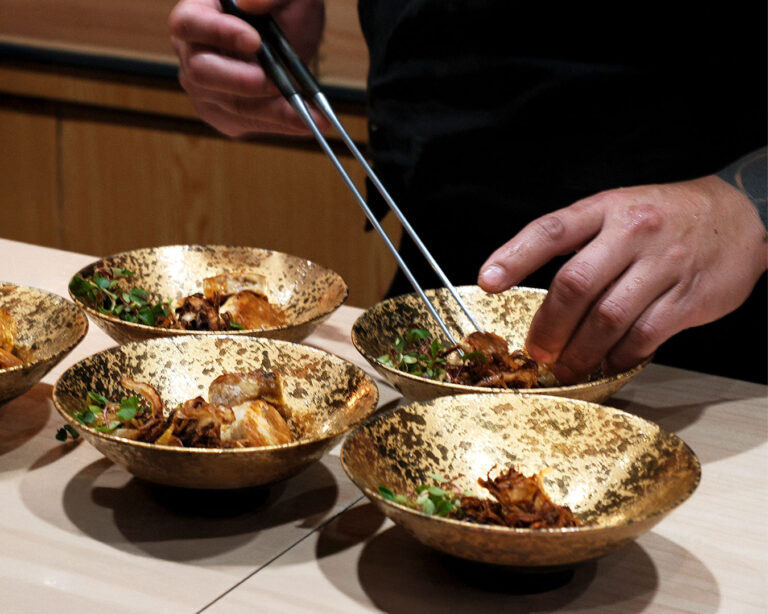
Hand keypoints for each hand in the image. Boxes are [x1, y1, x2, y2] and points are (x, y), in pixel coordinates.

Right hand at [169, 0, 326, 136]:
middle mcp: (192, 54)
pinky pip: (251, 124)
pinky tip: (308, 121)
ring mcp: (205, 89)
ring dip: (274, 110)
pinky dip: (282, 123)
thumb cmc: (282, 9)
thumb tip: (249, 4)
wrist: (293, 37)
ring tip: (311, 112)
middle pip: (201, 73)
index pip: (189, 24)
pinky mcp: (225, 115)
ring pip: (232, 106)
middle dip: (242, 80)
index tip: (255, 41)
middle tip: (275, 82)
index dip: (219, 33)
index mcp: (197, 15)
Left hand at [478, 176, 767, 382]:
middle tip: (536, 350)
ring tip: (564, 366)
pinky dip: (617, 357)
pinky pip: (643, 336)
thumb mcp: (617, 210)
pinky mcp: (687, 298)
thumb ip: (578, 241)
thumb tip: (528, 284)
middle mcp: (632, 233)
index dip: (514, 257)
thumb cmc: (664, 217)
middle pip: (575, 285)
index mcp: (606, 209)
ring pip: (607, 318)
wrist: (741, 216)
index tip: (488, 282)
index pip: (551, 230)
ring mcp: (662, 265)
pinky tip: (604, 363)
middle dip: (548, 326)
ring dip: (578, 350)